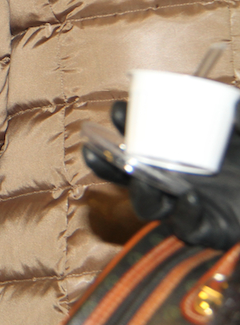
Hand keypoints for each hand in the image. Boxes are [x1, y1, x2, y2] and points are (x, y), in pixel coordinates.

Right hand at [85, 100, 239, 249]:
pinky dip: (184, 215)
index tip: (120, 109)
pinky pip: (188, 227)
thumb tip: (228, 94)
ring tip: (142, 178)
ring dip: (140, 192)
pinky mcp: (209, 230)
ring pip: (149, 206)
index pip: (140, 142)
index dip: (125, 128)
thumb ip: (234, 117)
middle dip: (110, 163)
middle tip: (98, 149)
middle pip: (129, 176)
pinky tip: (189, 199)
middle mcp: (174, 181)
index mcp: (175, 156)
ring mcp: (187, 207)